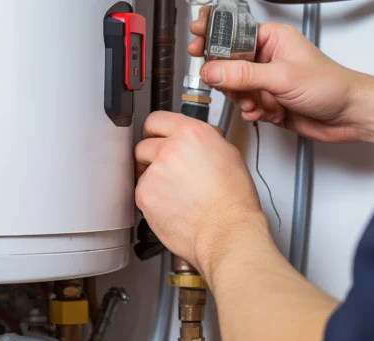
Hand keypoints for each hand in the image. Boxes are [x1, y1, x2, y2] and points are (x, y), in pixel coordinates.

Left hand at [135, 111, 270, 276]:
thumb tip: (194, 141)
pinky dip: (151, 197)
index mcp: (191, 133)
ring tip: (173, 191)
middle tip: (166, 169)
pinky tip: (170, 204)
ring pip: (141, 169)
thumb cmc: (233, 200)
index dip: (155, 130)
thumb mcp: (228, 155)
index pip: (157, 119)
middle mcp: (169, 148)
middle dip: (151, 155)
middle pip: (143, 144)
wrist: (226, 231)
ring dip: (151, 177)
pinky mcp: (144, 195)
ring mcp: (154, 172)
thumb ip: (204, 142)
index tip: (154, 136)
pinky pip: (141, 191)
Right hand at [188, 8, 373, 146]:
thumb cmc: (332, 86)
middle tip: (241, 88)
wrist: (350, 116)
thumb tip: (213, 71)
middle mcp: (267, 58)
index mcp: (272, 38)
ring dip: (246, 100)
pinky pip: (245, 106)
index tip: (196, 45)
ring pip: (235, 89)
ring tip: (264, 103)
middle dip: (232, 81)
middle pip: (227, 65)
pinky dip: (253, 112)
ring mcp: (266, 81)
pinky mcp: (268, 101)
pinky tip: (268, 112)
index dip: (213, 39)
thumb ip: (243, 74)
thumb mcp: (282, 77)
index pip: (232, 34)